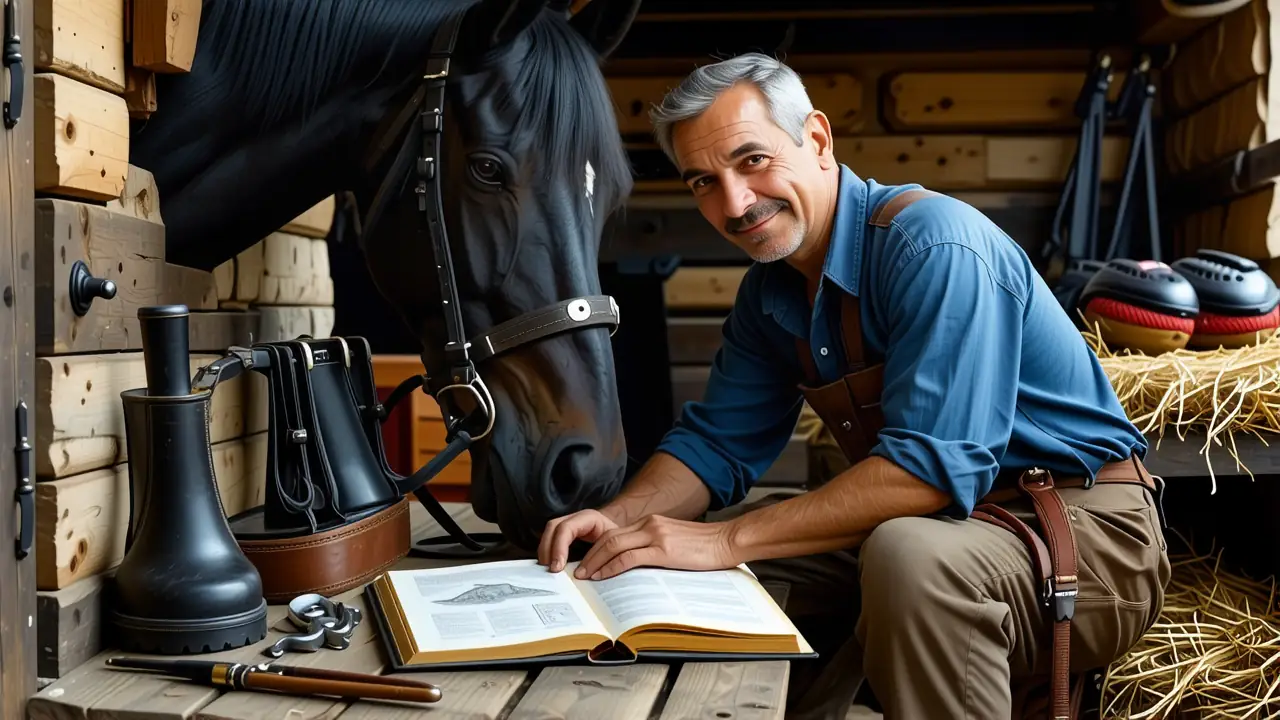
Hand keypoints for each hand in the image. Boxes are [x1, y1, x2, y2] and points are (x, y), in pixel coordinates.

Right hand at [537, 509, 618, 571]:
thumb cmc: (623, 545)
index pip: (567, 528)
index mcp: (590, 518)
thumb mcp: (618, 549)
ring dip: (545, 552)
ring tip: (548, 571)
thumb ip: (607, 557)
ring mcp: (570, 524)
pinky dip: (548, 553)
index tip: (558, 568)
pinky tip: (551, 567)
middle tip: (551, 571)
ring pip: (549, 533)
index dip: (559, 547)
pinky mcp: (567, 534)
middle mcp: (577, 518)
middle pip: (553, 527)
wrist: (625, 539)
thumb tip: (586, 575)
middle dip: (548, 549)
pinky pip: (551, 540)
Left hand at [574, 515, 738, 580]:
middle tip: (578, 571)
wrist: (727, 540)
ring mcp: (656, 535)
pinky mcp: (663, 550)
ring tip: (585, 576)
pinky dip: (612, 567)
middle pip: (608, 538)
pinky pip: (629, 557)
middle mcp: (650, 525)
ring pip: (613, 546)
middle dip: (590, 556)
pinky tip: (604, 576)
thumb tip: (638, 567)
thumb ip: (656, 548)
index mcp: (652, 523)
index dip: (596, 549)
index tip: (587, 563)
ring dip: (595, 562)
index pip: (615, 534)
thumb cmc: (706, 547)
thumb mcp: (675, 543)